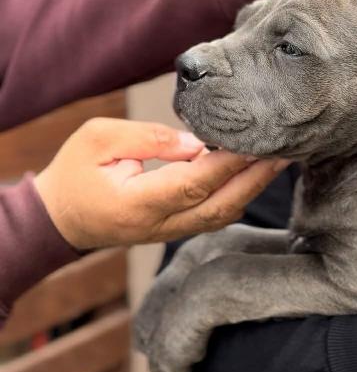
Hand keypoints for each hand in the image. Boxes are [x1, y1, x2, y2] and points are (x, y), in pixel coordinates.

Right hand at [34, 117, 287, 249]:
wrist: (57, 219)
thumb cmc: (74, 173)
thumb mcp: (98, 139)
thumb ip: (148, 138)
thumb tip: (197, 142)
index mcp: (136, 203)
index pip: (193, 183)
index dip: (228, 163)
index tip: (256, 140)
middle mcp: (157, 226)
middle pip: (219, 206)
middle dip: (255, 178)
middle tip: (286, 150)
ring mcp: (167, 233)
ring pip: (220, 215)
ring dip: (252, 188)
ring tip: (279, 159)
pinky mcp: (172, 230)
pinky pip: (212, 217)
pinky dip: (237, 195)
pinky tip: (254, 174)